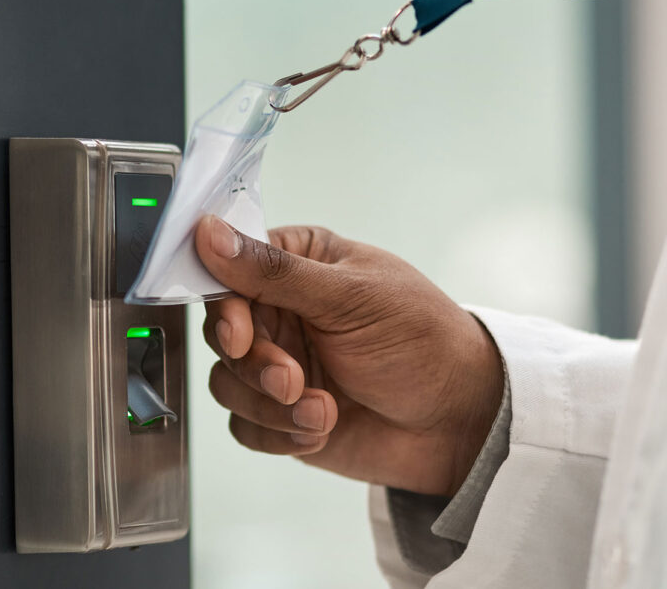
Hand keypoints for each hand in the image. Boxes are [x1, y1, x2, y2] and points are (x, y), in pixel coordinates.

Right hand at [195, 216, 503, 495]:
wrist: (457, 420)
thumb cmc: (422, 341)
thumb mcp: (350, 297)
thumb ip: (274, 272)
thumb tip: (209, 232)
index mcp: (298, 265)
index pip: (230, 272)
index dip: (224, 306)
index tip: (239, 335)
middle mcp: (283, 311)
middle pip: (221, 333)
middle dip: (255, 363)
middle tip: (292, 379)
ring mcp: (280, 363)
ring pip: (226, 384)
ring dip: (269, 405)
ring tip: (321, 410)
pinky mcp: (281, 414)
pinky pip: (245, 427)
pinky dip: (279, 434)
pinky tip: (321, 428)